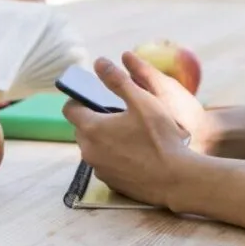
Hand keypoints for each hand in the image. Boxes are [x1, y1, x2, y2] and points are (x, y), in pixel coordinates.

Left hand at [63, 55, 196, 206]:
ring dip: (103, 138)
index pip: (70, 109)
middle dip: (94, 118)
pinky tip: (136, 153)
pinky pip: (105, 163)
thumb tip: (99, 62)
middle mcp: (88, 151)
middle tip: (120, 114)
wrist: (175, 179)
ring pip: (93, 147)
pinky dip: (113, 155)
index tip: (96, 96)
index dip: (80, 99)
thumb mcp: (142, 101)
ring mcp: (99, 169)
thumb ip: (118, 80)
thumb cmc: (159, 137)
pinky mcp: (110, 182)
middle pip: (81, 128)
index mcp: (92, 128)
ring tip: (130, 133)